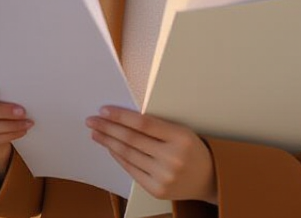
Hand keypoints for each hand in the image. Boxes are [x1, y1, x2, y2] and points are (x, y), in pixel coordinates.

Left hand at [86, 107, 217, 203]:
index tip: (104, 110)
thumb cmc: (191, 150)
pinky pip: (132, 170)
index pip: (143, 123)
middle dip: (108, 128)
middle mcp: (173, 158)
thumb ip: (157, 126)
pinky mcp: (157, 190)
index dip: (121, 116)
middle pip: (132, 139)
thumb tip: (122, 118)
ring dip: (108, 142)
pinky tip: (110, 148)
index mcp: (181, 137)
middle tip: (92, 120)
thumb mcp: (181, 131)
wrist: (209, 179)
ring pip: (129, 155)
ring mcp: (164, 176)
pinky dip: (118, 157)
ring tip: (96, 133)